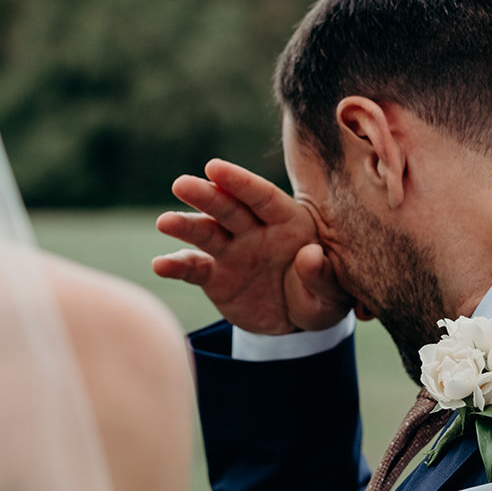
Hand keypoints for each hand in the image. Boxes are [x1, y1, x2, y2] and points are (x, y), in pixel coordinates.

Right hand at [153, 159, 350, 334]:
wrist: (298, 322)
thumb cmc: (321, 296)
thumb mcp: (332, 292)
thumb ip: (321, 274)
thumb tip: (310, 255)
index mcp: (288, 221)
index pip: (262, 196)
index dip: (239, 181)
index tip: (213, 167)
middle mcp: (255, 230)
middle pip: (228, 208)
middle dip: (206, 196)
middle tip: (181, 184)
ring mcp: (232, 251)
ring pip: (206, 233)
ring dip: (185, 225)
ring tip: (164, 222)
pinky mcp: (214, 276)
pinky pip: (193, 268)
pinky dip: (176, 266)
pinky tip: (159, 265)